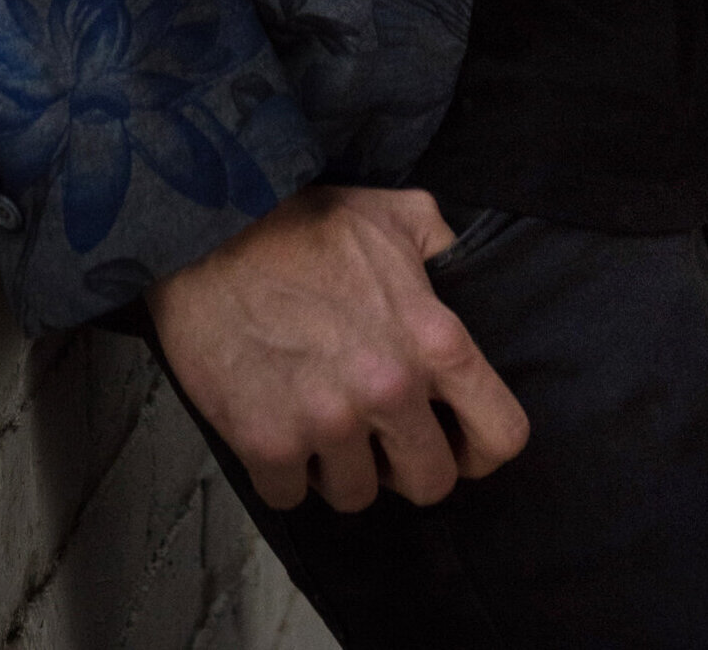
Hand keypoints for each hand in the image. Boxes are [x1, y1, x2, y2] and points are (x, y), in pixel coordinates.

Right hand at [146, 183, 530, 513]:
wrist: (206, 231)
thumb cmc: (301, 222)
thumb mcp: (393, 212)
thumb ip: (440, 243)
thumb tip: (459, 268)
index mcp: (433, 340)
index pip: (501, 436)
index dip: (481, 446)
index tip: (455, 437)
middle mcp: (390, 391)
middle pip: (432, 484)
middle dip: (408, 464)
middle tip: (379, 433)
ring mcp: (328, 423)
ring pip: (358, 495)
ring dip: (341, 467)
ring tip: (320, 419)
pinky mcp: (270, 444)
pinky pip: (293, 494)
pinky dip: (284, 469)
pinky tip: (276, 421)